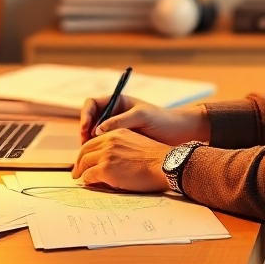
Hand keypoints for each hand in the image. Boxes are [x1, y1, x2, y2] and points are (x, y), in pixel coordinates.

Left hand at [71, 128, 169, 189]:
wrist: (164, 164)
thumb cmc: (156, 158)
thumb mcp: (136, 143)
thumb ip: (121, 146)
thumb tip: (112, 158)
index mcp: (117, 132)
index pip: (94, 140)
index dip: (87, 151)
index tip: (85, 159)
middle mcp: (109, 141)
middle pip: (85, 150)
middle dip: (79, 162)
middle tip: (77, 171)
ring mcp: (106, 155)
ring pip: (84, 163)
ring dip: (81, 172)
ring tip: (80, 178)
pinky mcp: (105, 169)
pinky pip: (88, 176)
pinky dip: (86, 181)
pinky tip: (89, 183)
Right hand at [79, 93, 209, 146]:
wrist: (179, 133)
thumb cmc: (162, 120)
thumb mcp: (141, 116)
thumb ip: (119, 122)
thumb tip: (97, 131)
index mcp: (117, 103)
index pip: (92, 105)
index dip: (85, 116)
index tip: (86, 129)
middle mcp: (114, 115)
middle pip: (89, 122)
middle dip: (84, 134)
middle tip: (85, 147)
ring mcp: (117, 129)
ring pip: (94, 136)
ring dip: (90, 145)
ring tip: (91, 155)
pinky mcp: (121, 143)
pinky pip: (104, 147)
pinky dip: (100, 153)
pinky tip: (101, 161)